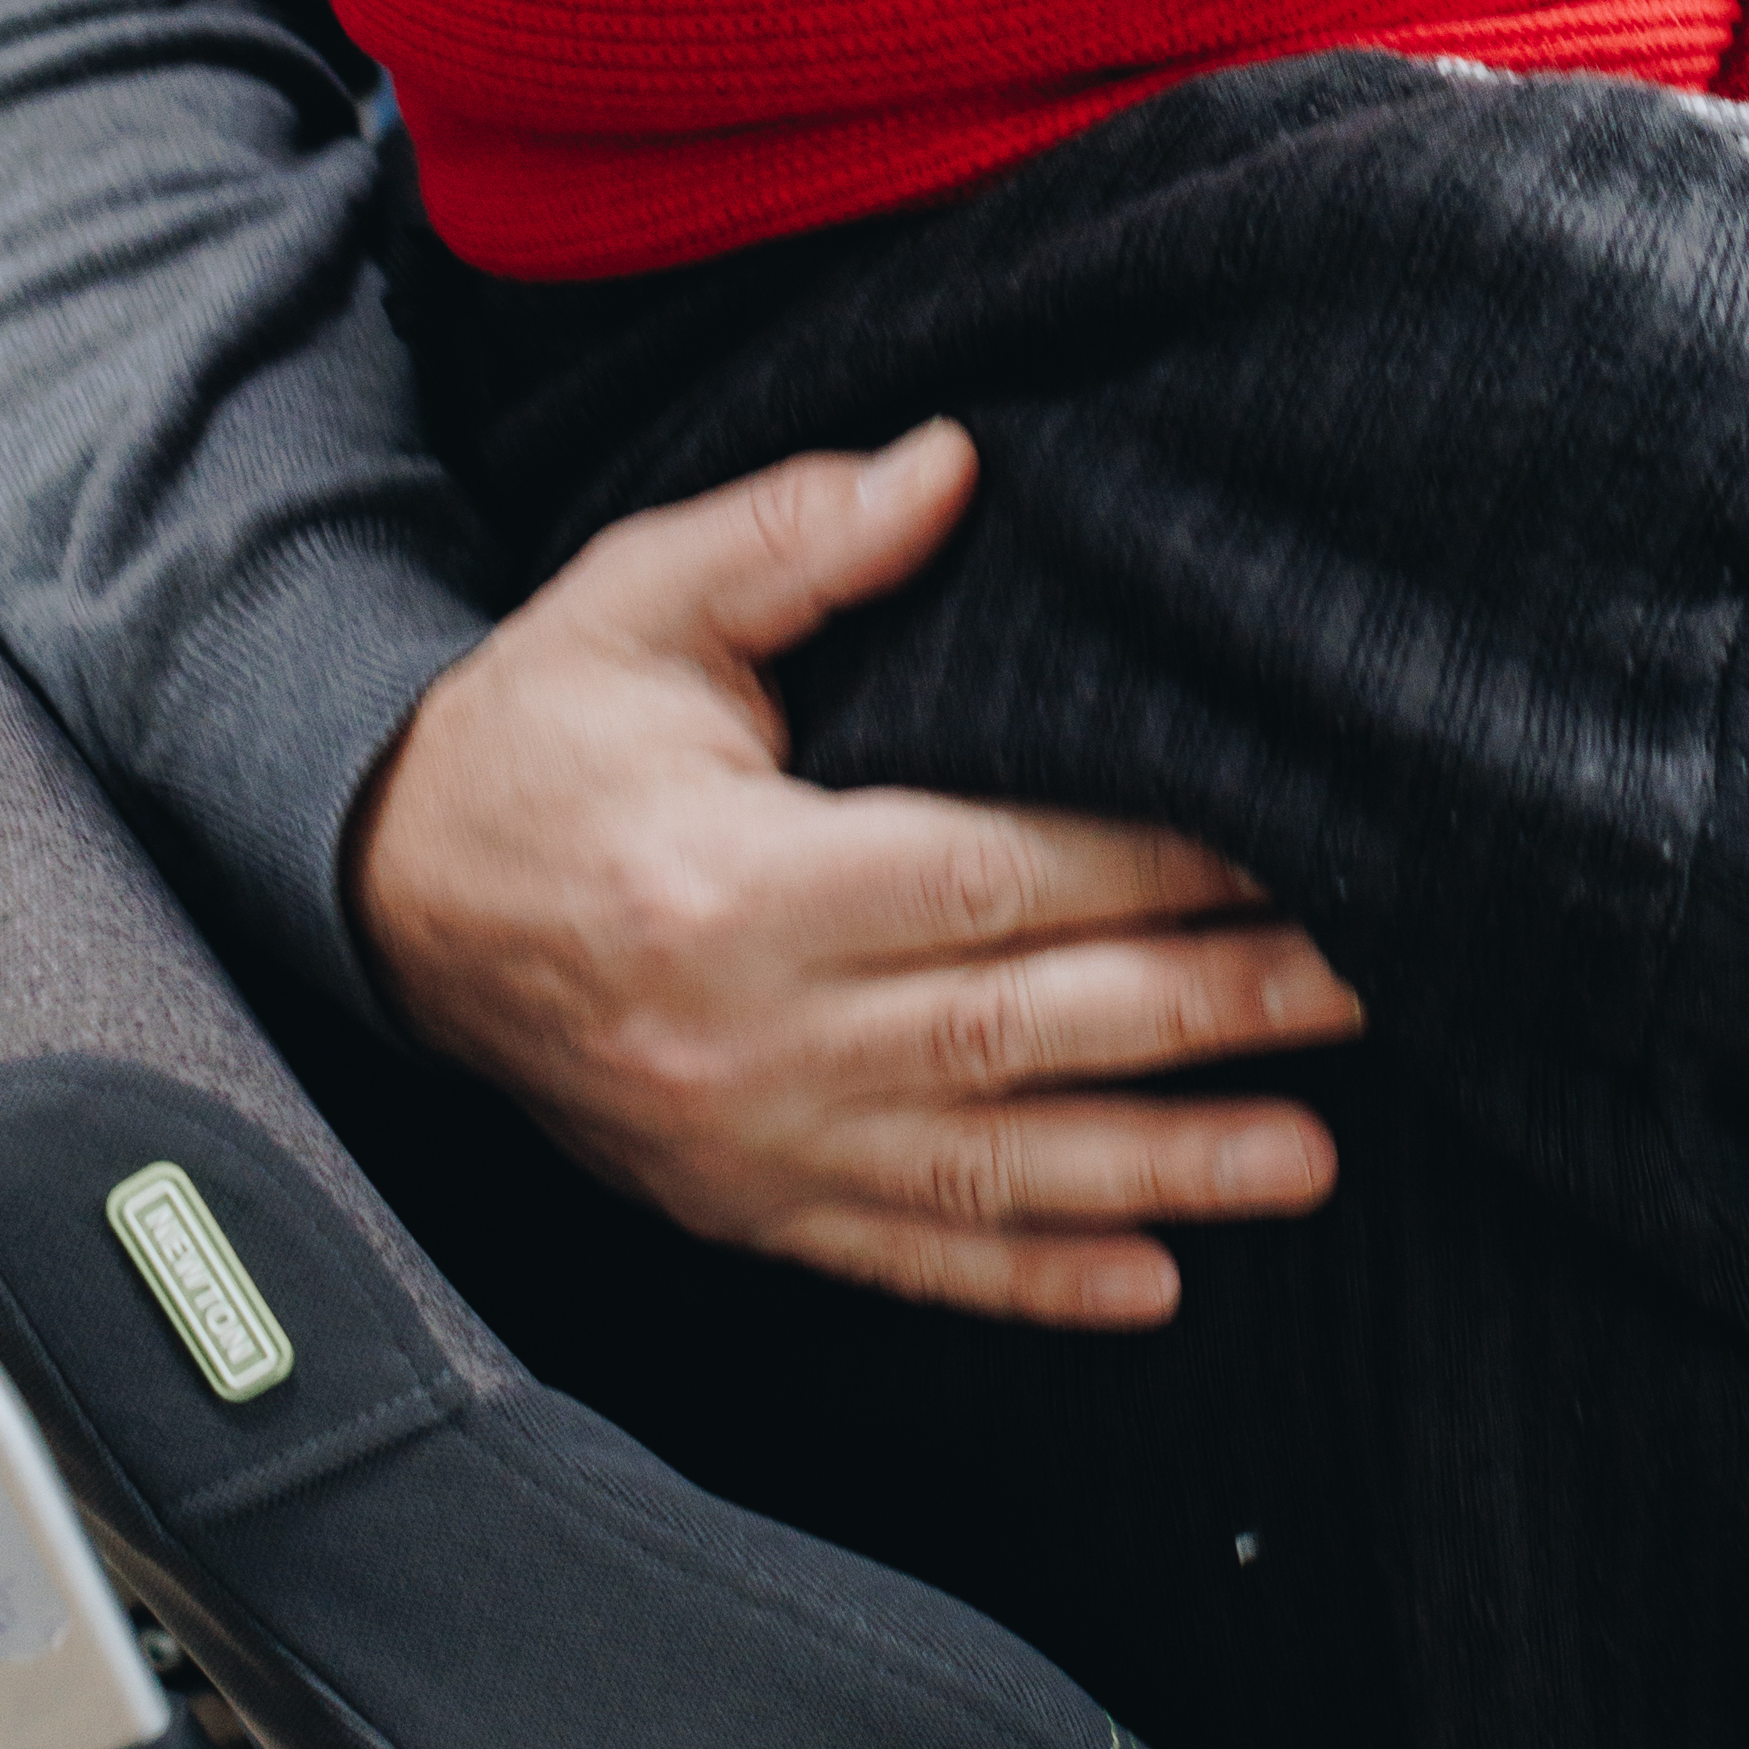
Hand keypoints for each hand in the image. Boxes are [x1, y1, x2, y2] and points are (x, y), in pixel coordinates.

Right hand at [344, 427, 1361, 1323]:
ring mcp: (743, 1146)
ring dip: (1160, 1166)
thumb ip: (795, 537)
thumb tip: (950, 463)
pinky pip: (901, 1260)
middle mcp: (746, 1038)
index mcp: (732, 881)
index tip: (1278, 838)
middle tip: (1363, 982)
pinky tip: (1152, 1286)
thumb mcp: (636, 603)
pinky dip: (1029, 1283)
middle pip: (1018, 1028)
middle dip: (1206, 1009)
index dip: (1141, 861)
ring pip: (986, 1171)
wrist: (385, 893)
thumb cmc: (537, 731)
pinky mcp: (737, 1208)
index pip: (981, 875)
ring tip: (1312, 1157)